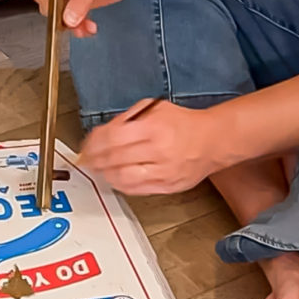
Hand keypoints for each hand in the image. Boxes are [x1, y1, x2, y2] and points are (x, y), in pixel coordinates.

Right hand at [33, 0, 138, 36]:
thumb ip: (80, 1)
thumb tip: (68, 19)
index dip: (51, 7)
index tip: (63, 18)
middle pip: (49, 5)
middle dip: (63, 18)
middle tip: (76, 24)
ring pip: (60, 14)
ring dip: (72, 24)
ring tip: (86, 28)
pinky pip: (70, 16)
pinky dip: (78, 24)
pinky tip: (88, 26)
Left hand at [78, 100, 222, 193]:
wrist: (212, 141)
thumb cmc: (183, 123)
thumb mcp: (155, 107)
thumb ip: (129, 117)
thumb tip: (105, 130)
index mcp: (153, 128)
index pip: (115, 137)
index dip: (96, 143)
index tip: (87, 145)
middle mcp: (158, 151)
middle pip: (117, 158)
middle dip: (96, 160)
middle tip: (86, 159)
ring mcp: (163, 171)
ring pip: (125, 178)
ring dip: (106, 175)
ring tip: (98, 170)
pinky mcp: (168, 187)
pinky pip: (138, 190)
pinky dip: (122, 185)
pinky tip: (114, 179)